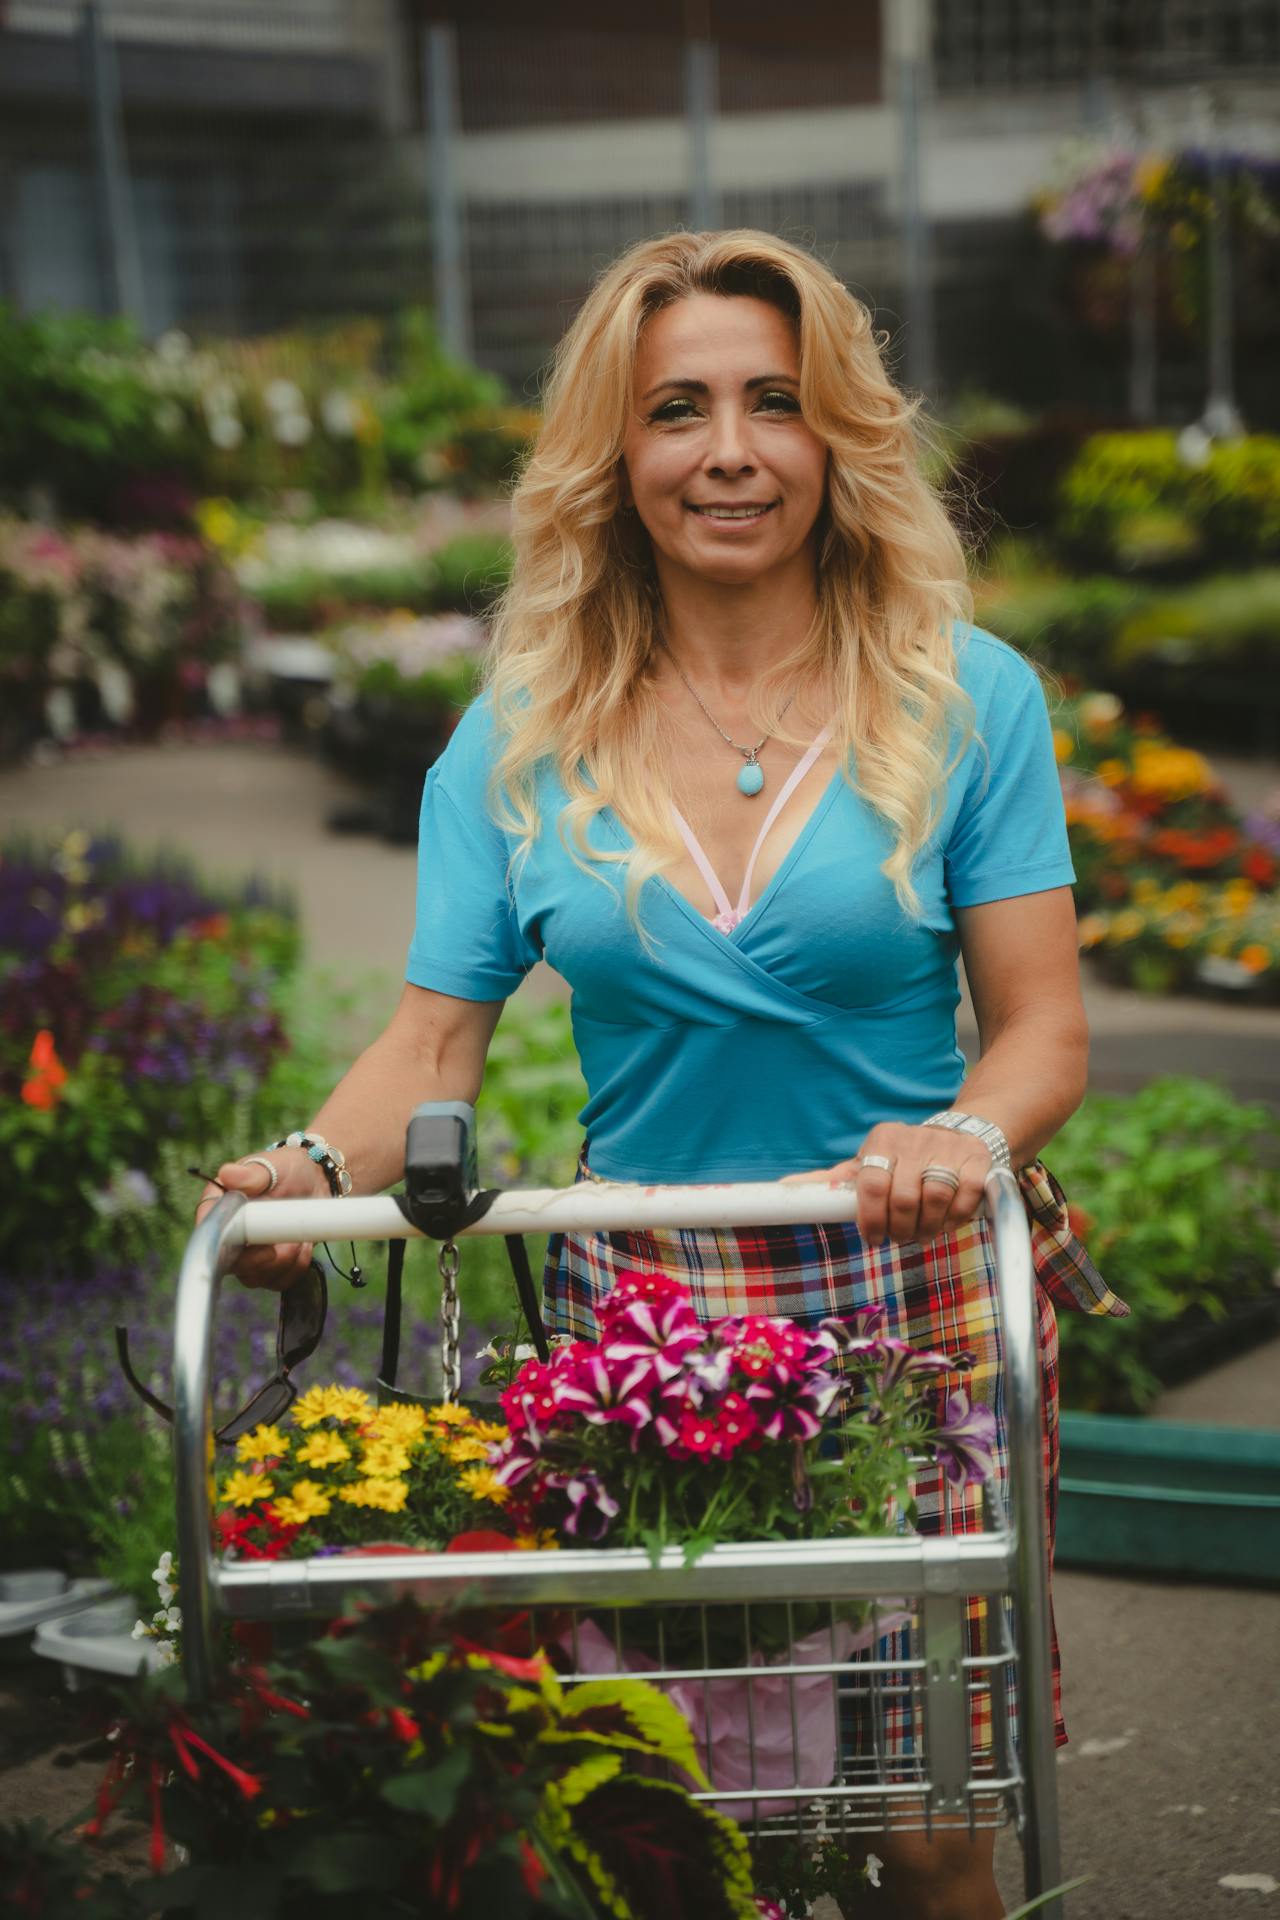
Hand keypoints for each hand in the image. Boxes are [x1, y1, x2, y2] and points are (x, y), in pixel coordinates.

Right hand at [194, 1151, 325, 1290]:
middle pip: (231, 1264)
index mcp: (220, 1206)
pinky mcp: (267, 1266)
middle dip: (262, 1259)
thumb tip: (227, 1173)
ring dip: (284, 1262)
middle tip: (289, 1243)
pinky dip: (295, 1268)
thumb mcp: (273, 1165)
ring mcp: (246, 1254)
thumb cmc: (288, 1169)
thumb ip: (252, 1174)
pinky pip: (277, 1281)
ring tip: (300, 1238)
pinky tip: (304, 1246)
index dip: (225, 1245)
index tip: (255, 1244)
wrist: (317, 1182)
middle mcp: (228, 1235)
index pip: (208, 1233)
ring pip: (255, 1277)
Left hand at [782, 1122, 991, 1245]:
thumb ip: (831, 1180)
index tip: (872, 1237)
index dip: (870, 1220)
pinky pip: (965, 1198)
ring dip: (927, 1227)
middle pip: (903, 1198)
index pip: (870, 1185)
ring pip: (935, 1199)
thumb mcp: (867, 1164)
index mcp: (882, 1139)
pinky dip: (955, 1218)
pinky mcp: (977, 1159)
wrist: (958, 1135)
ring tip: (921, 1232)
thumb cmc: (901, 1159)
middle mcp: (914, 1139)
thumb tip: (783, 1187)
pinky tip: (946, 1221)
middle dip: (899, 1228)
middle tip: (900, 1236)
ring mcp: (948, 1148)